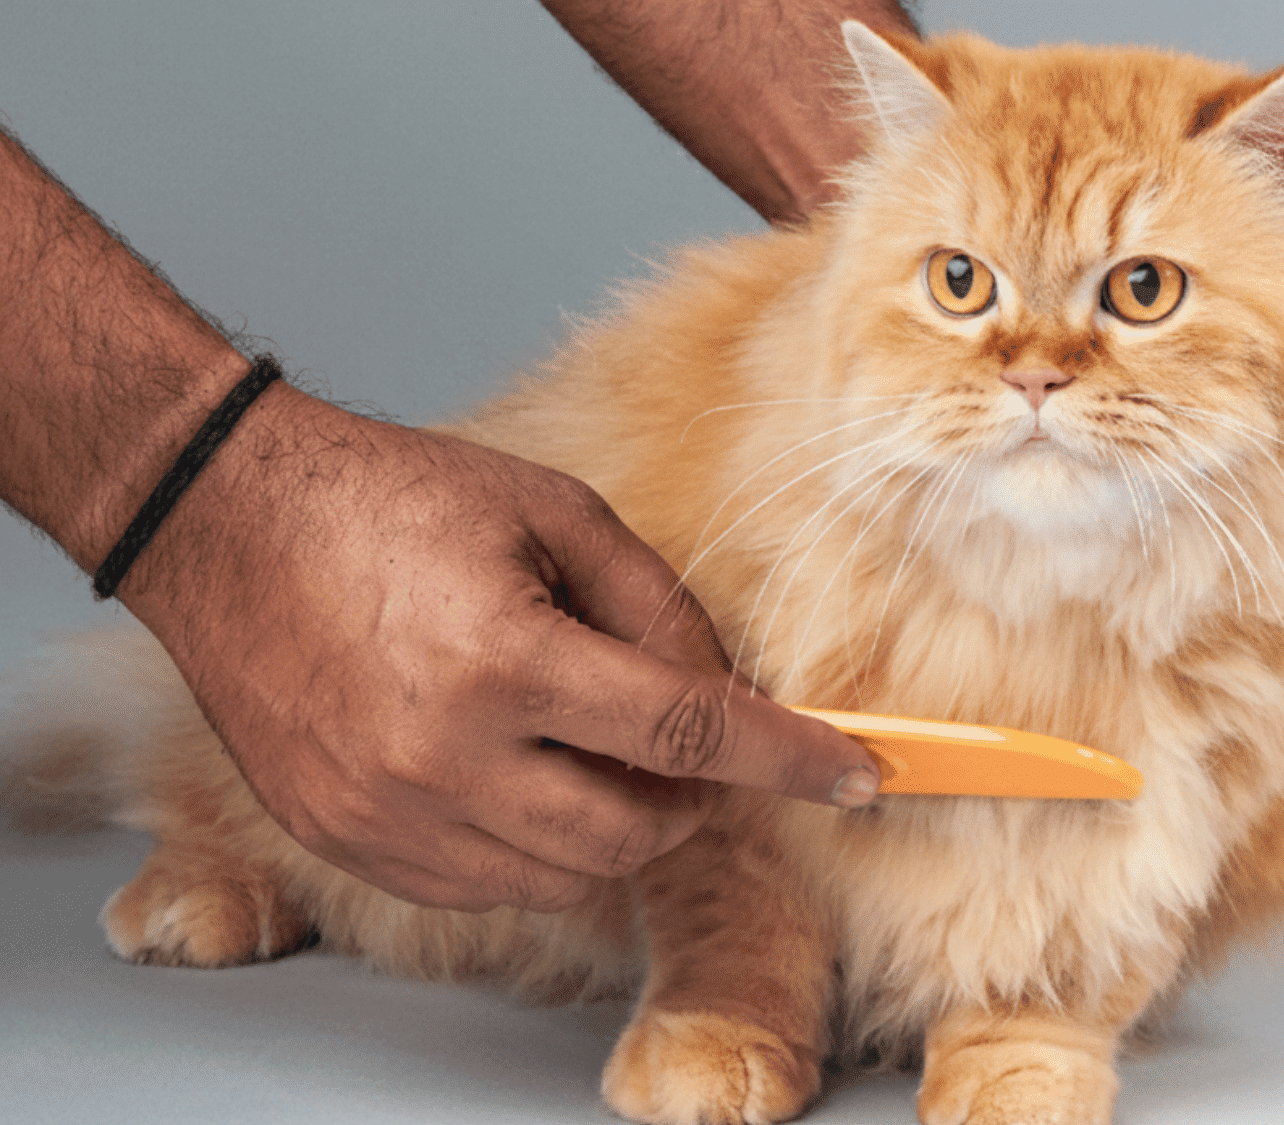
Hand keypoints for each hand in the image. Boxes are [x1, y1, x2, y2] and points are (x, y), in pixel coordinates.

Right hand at [117, 382, 877, 912]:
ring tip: (585, 739)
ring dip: (612, 821)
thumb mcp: (553, 514)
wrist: (225, 525)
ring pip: (563, 873)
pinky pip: (484, 884)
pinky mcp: (345, 839)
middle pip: (633, 831)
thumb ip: (661, 608)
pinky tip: (519, 771)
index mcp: (504, 659)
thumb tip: (732, 692)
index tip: (855, 775)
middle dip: (693, 797)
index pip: (689, 734)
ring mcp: (386, 812)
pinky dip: (533, 845)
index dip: (788, 758)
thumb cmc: (389, 501)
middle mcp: (441, 756)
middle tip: (690, 742)